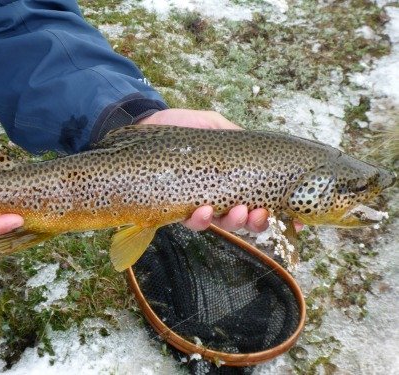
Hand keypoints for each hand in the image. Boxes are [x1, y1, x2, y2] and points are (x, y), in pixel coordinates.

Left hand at [138, 109, 268, 232]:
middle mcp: (216, 195)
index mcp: (230, 179)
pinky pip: (189, 221)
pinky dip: (199, 220)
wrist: (150, 123)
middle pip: (239, 220)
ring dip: (229, 222)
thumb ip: (234, 134)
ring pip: (217, 223)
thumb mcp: (214, 124)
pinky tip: (203, 210)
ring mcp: (195, 202)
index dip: (263, 213)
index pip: (253, 203)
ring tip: (234, 211)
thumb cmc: (185, 125)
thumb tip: (258, 149)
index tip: (269, 209)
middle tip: (254, 213)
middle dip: (251, 222)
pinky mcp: (174, 206)